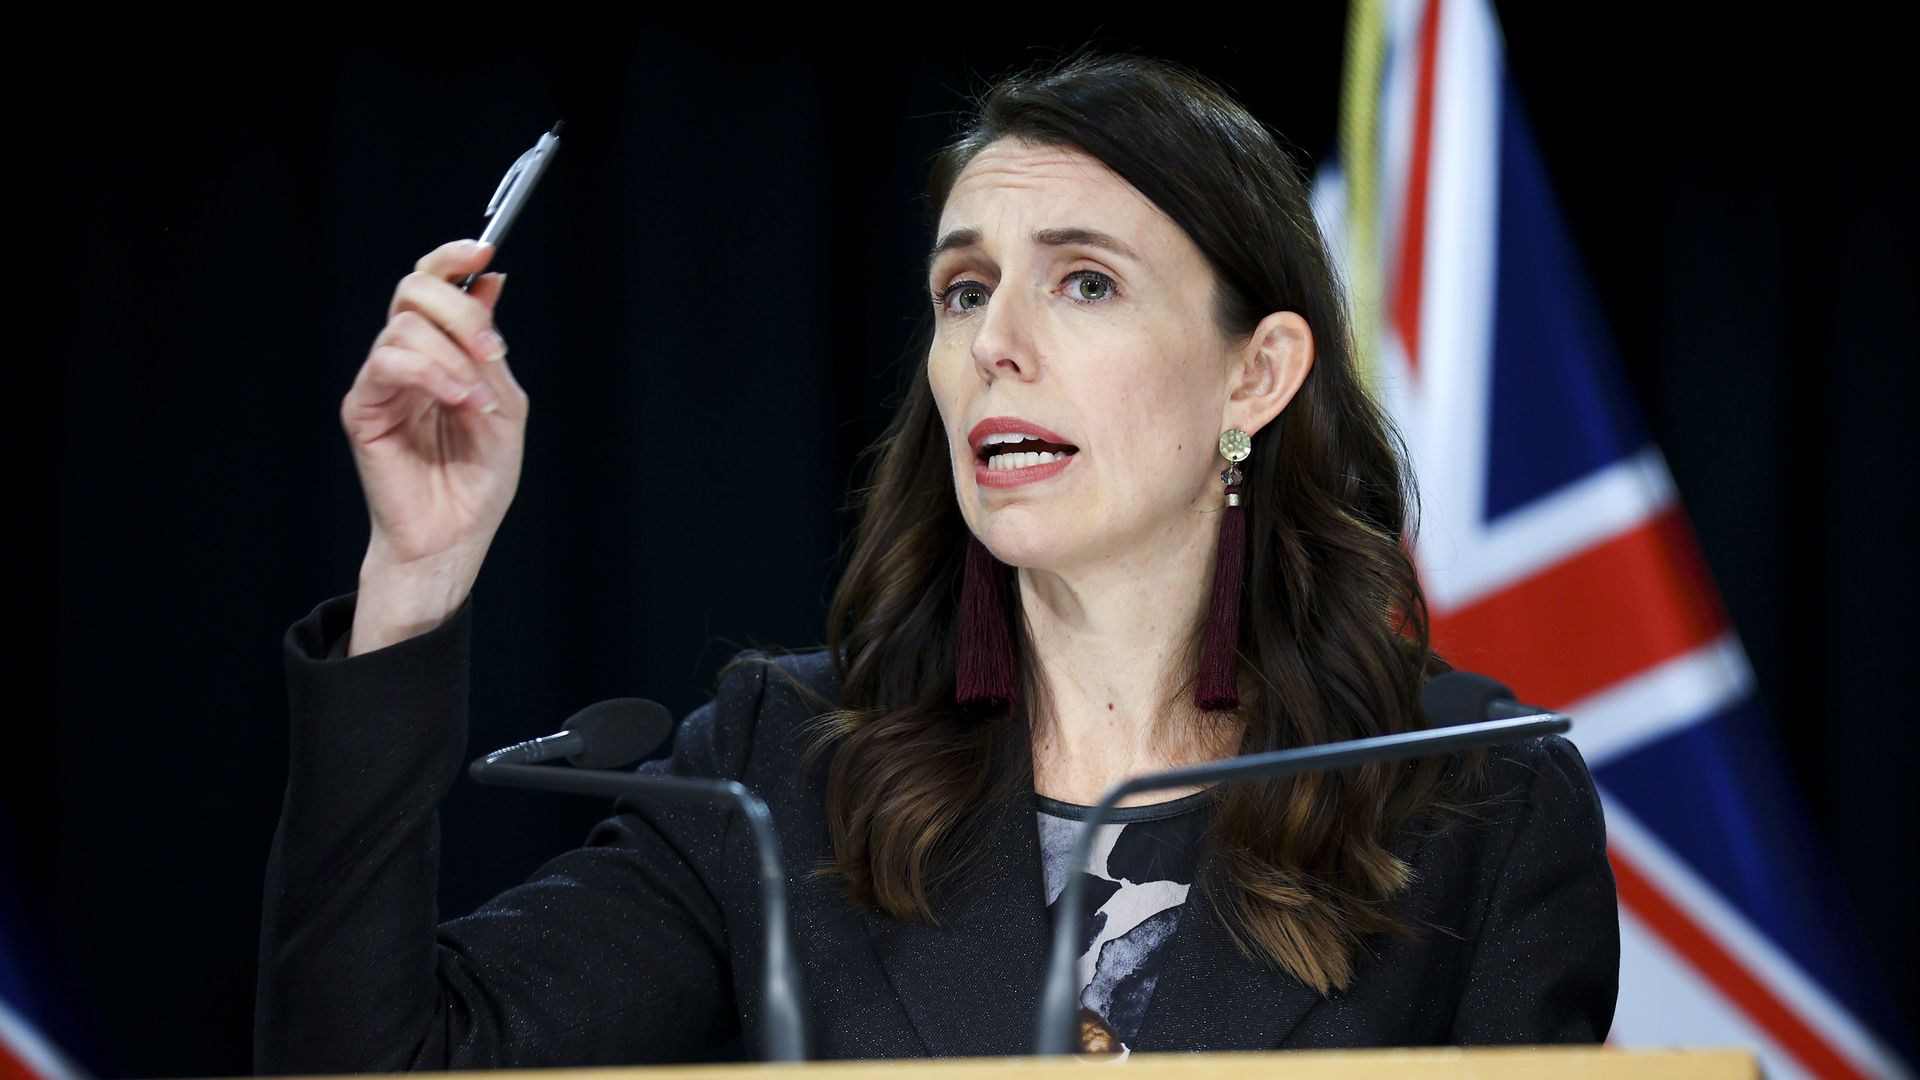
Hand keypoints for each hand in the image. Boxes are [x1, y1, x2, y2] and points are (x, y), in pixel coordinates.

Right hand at [341, 239, 528, 653]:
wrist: (456, 534)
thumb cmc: (480, 478)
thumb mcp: (506, 404)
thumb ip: (491, 347)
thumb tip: (490, 279)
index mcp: (441, 351)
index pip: (433, 283)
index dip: (452, 257)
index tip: (485, 249)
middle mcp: (407, 358)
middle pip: (413, 290)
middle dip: (458, 309)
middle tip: (490, 350)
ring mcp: (382, 381)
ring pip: (405, 327)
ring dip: (453, 357)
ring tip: (477, 400)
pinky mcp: (362, 406)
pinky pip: (388, 363)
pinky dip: (431, 375)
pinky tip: (459, 400)